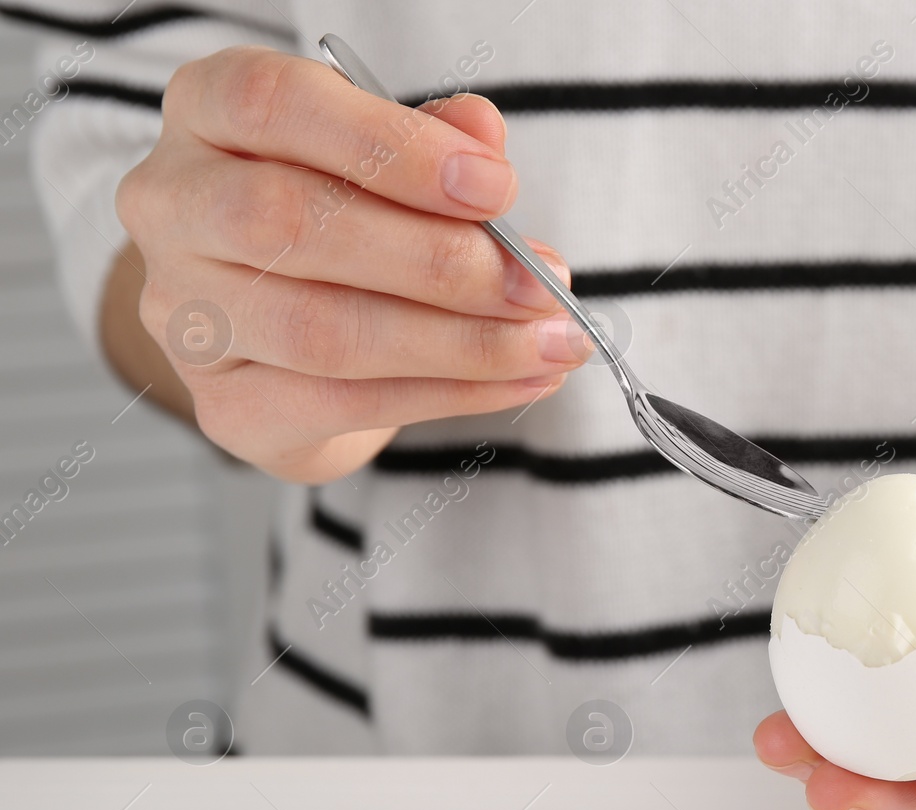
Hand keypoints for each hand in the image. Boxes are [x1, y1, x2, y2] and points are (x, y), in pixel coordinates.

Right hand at [113, 47, 583, 481]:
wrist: (294, 338)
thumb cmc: (349, 219)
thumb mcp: (393, 160)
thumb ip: (438, 142)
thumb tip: (485, 142)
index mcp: (208, 112)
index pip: (276, 106)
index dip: (391, 146)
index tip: (496, 188)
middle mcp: (173, 206)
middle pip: (293, 226)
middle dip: (440, 262)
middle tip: (541, 285)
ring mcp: (185, 313)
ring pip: (323, 331)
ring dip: (460, 343)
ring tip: (550, 342)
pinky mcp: (226, 405)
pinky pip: (344, 404)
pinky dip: (451, 393)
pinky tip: (520, 379)